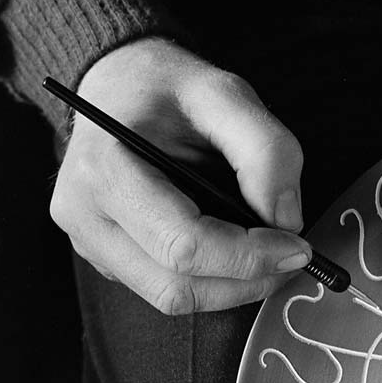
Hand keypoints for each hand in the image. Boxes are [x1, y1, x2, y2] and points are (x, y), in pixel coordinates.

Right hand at [50, 37, 311, 313]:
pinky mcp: (104, 257)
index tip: (298, 246)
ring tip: (268, 254)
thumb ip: (266, 149)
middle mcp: (83, 216)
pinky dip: (210, 280)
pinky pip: (163, 288)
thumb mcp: (225, 92)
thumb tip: (286, 219)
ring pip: (171, 298)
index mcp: (104, 171)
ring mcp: (88, 242)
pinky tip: (231, 248)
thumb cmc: (165, 87)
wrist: (115, 83)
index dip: (249, 257)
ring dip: (232, 287)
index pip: (183, 245)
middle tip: (292, 257)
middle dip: (247, 281)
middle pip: (177, 286)